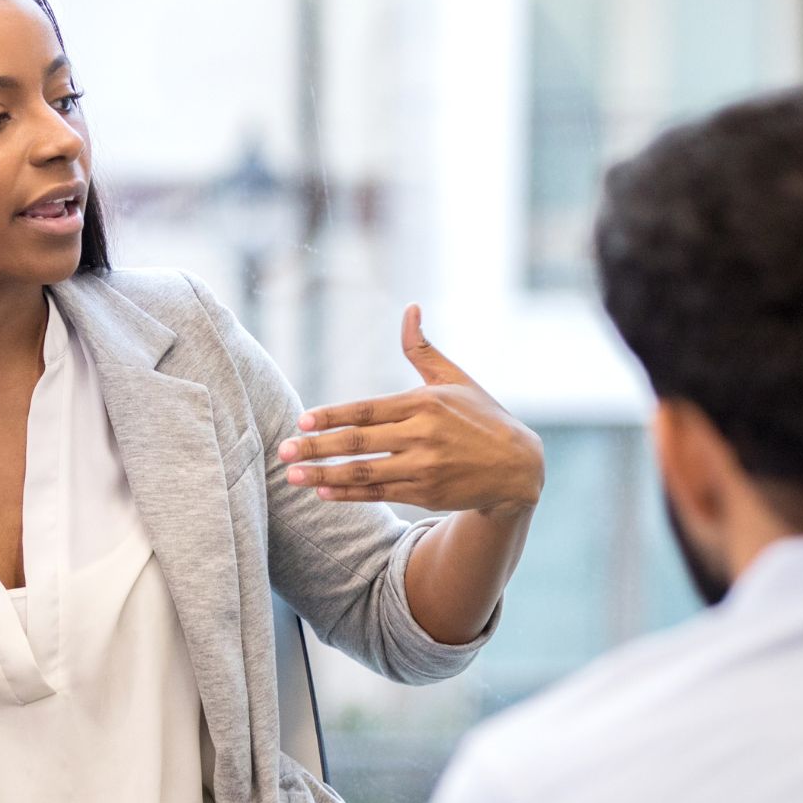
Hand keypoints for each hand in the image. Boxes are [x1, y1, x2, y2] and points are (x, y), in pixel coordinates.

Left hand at [277, 305, 544, 512]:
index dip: (332, 415)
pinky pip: (379, 493)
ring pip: (364, 472)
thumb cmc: (482, 417)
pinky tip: (324, 492)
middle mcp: (422, 436)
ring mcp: (424, 468)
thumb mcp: (455, 379)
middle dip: (317, 447)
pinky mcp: (426, 493)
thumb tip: (410, 307)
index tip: (302, 420)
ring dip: (325, 475)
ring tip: (294, 477)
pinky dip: (350, 494)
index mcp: (425, 403)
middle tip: (284, 451)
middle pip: (359, 442)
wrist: (517, 467)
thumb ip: (423, 349)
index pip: (367, 409)